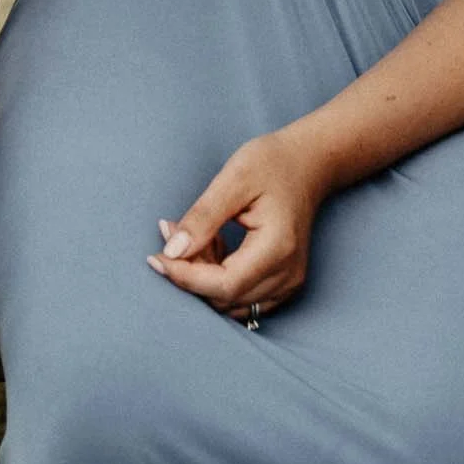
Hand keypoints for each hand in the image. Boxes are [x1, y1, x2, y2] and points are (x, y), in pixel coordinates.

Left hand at [146, 127, 331, 321]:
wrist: (307, 164)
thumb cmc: (271, 164)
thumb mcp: (233, 179)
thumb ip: (202, 217)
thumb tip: (172, 251)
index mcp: (277, 248)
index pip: (223, 284)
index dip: (185, 277)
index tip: (155, 257)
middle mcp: (287, 275)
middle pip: (225, 296)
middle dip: (190, 271)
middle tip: (169, 231)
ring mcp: (289, 283)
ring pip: (231, 300)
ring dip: (203, 276)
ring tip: (193, 234)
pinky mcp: (284, 282)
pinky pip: (243, 295)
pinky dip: (219, 277)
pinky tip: (213, 244)